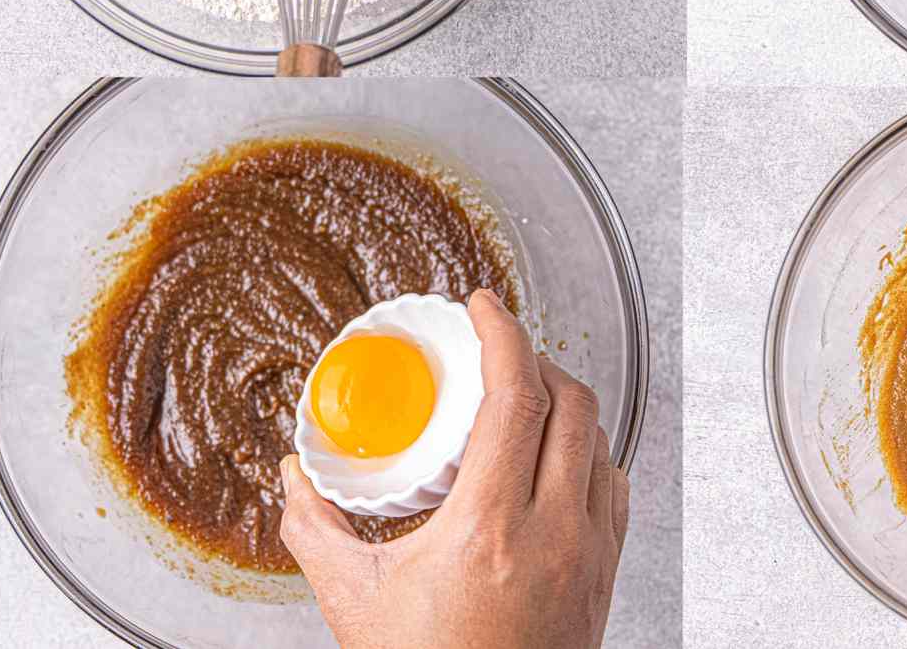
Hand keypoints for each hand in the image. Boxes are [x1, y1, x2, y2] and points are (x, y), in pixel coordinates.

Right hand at [280, 288, 629, 648]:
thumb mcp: (355, 603)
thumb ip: (316, 530)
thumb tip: (293, 475)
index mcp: (489, 529)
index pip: (515, 398)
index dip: (504, 334)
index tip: (483, 304)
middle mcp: (554, 532)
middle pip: (571, 403)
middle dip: (536, 360)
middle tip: (497, 351)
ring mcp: (590, 551)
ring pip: (599, 440)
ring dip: (565, 403)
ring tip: (524, 398)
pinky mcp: (605, 570)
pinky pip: (613, 482)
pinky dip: (587, 450)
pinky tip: (555, 455)